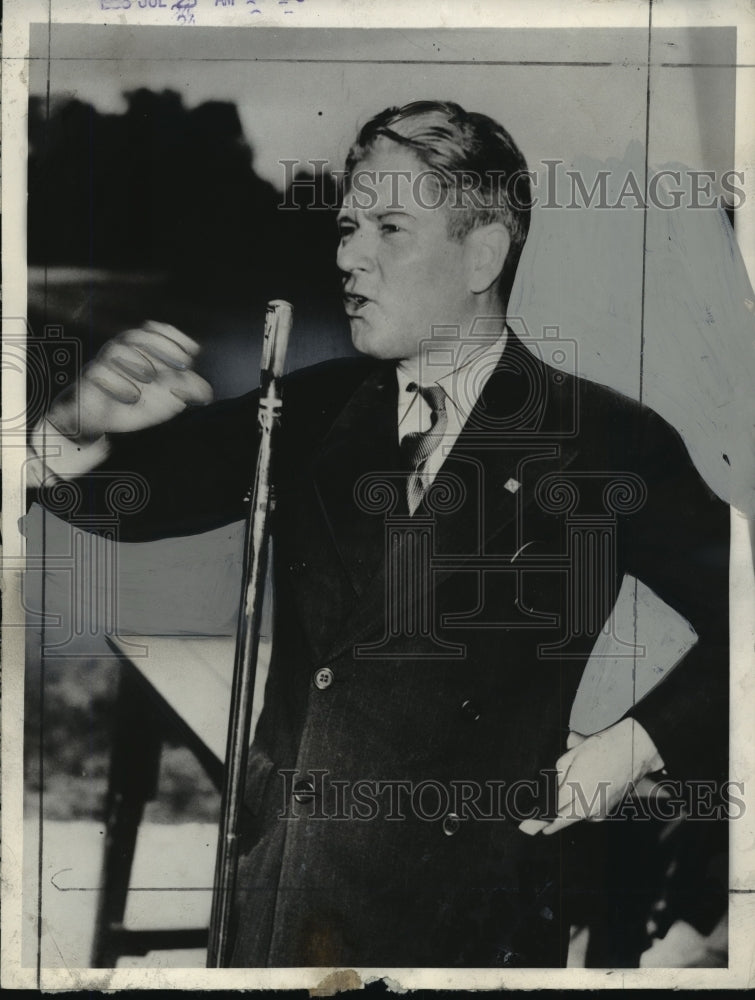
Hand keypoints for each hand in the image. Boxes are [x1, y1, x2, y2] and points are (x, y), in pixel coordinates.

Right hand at [46, 320, 213, 441]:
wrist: (97, 418)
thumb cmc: (133, 400)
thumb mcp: (163, 397)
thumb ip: (185, 391)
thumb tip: (206, 393)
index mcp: (137, 347)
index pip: (155, 330)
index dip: (175, 338)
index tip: (194, 351)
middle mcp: (119, 349)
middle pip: (139, 337)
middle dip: (163, 348)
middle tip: (183, 365)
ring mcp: (102, 363)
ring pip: (118, 352)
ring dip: (140, 363)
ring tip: (153, 378)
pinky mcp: (89, 381)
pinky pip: (100, 375)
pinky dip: (118, 385)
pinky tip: (134, 396)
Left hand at [518, 718, 663, 835]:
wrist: (633, 750)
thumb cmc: (601, 748)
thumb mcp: (572, 756)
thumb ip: (557, 775)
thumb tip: (548, 789)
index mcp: (576, 788)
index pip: (552, 811)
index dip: (538, 819)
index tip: (526, 827)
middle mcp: (588, 803)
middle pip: (562, 820)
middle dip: (547, 823)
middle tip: (530, 827)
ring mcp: (600, 809)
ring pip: (575, 817)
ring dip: (566, 814)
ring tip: (558, 805)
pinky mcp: (608, 810)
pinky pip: (589, 815)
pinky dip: (582, 811)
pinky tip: (580, 799)